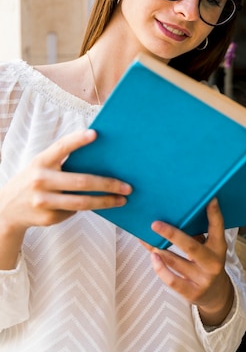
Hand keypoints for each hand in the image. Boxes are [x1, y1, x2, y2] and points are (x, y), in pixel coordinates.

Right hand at [0, 129, 131, 268]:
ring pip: (82, 202)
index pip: (61, 147)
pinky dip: (86, 206)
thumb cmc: (35, 179)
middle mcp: (41, 179)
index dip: (78, 140)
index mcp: (41, 161)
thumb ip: (62, 160)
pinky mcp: (48, 217)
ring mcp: (43, 201)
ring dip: (106, 201)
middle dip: (107, 184)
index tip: (95, 133)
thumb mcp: (42, 165)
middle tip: (127, 186)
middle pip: (81, 181)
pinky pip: (74, 211)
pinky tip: (97, 204)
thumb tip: (100, 160)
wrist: (8, 208)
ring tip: (122, 199)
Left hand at [143, 198, 233, 326]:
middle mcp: (213, 263)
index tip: (209, 198)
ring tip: (146, 238)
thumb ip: (196, 234)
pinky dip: (160, 268)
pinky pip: (172, 280)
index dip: (214, 213)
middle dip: (172, 234)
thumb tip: (174, 215)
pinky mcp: (192, 293)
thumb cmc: (207, 262)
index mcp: (219, 247)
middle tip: (155, 224)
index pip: (218, 228)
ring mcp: (203, 279)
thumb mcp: (209, 248)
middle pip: (191, 247)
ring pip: (176, 262)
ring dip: (158, 249)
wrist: (216, 295)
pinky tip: (153, 256)